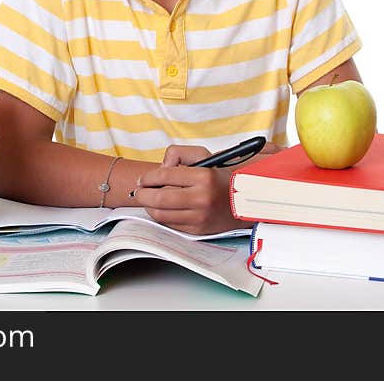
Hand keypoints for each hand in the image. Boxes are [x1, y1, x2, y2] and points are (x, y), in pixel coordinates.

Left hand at [131, 141, 284, 234]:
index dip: (147, 177)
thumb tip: (162, 167)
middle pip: (158, 198)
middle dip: (142, 194)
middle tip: (138, 191)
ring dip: (149, 206)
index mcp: (204, 177)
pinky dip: (161, 217)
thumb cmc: (221, 176)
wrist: (245, 200)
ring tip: (148, 199)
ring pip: (161, 214)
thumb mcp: (204, 156)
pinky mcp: (198, 230)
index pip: (164, 176)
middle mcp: (202, 198)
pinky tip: (161, 209)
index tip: (142, 178)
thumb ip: (179, 154)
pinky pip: (170, 225)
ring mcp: (200, 217)